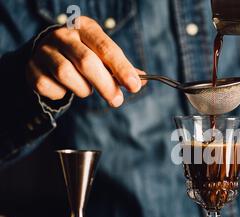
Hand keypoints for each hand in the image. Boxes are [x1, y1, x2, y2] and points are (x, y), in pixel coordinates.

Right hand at [26, 16, 145, 107]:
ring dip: (82, 89)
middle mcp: (63, 35)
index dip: (122, 69)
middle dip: (105, 85)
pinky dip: (61, 94)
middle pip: (87, 62)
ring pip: (66, 74)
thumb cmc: (83, 54)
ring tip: (86, 89)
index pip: (106, 48)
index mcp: (84, 27)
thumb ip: (121, 67)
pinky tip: (65, 88)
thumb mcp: (103, 55)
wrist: (48, 52)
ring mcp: (45, 50)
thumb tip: (141, 80)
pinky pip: (50, 87)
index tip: (135, 86)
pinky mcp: (32, 67)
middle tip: (117, 100)